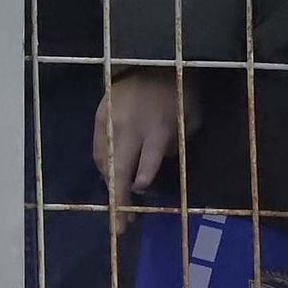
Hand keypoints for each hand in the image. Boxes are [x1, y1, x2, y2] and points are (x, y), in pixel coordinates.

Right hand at [93, 71, 199, 232]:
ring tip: (119, 206)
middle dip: (119, 202)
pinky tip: (111, 178)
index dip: (143, 181)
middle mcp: (130, 129)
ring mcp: (110, 124)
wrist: (151, 58)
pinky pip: (97, 151)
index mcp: (158, 128)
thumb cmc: (178, 91)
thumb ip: (177, 145)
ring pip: (105, 164)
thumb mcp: (190, 117)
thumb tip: (158, 168)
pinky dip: (104, 167)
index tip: (140, 195)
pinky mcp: (98, 118)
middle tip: (120, 228)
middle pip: (119, 171)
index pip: (146, 164)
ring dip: (112, 186)